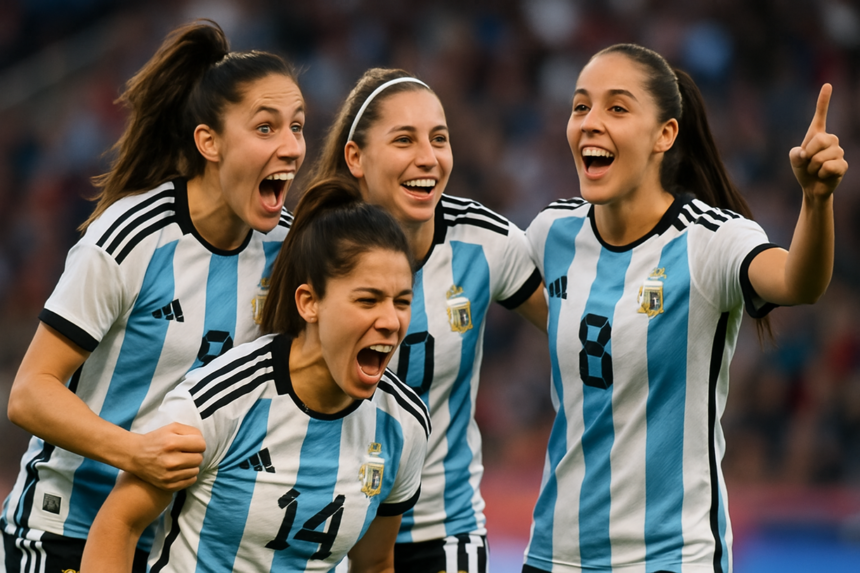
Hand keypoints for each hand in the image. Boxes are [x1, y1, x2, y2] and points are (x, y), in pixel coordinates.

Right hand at [128, 423, 204, 490]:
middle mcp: (171, 461)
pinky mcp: (168, 486)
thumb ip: (191, 431)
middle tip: (185, 453)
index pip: (201, 445)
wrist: (134, 455)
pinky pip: (190, 481)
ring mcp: (169, 475)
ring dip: (191, 465)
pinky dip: (188, 475)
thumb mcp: (172, 427)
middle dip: (194, 454)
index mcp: (172, 443)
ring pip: (196, 471)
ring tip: (181, 461)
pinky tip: (180, 470)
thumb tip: (203, 442)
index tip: (191, 444)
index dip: (198, 443)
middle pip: (199, 459)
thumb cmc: (156, 439)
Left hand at [789, 83, 847, 199]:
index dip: (824, 101)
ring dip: (813, 167)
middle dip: (810, 153)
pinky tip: (824, 175)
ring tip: (816, 170)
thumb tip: (806, 154)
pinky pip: (828, 167)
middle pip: (820, 139)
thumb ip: (795, 154)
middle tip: (809, 163)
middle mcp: (831, 140)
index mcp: (817, 135)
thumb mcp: (795, 160)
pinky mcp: (843, 165)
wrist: (812, 187)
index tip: (827, 85)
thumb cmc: (804, 170)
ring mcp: (839, 152)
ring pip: (822, 156)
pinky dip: (821, 174)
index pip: (820, 115)